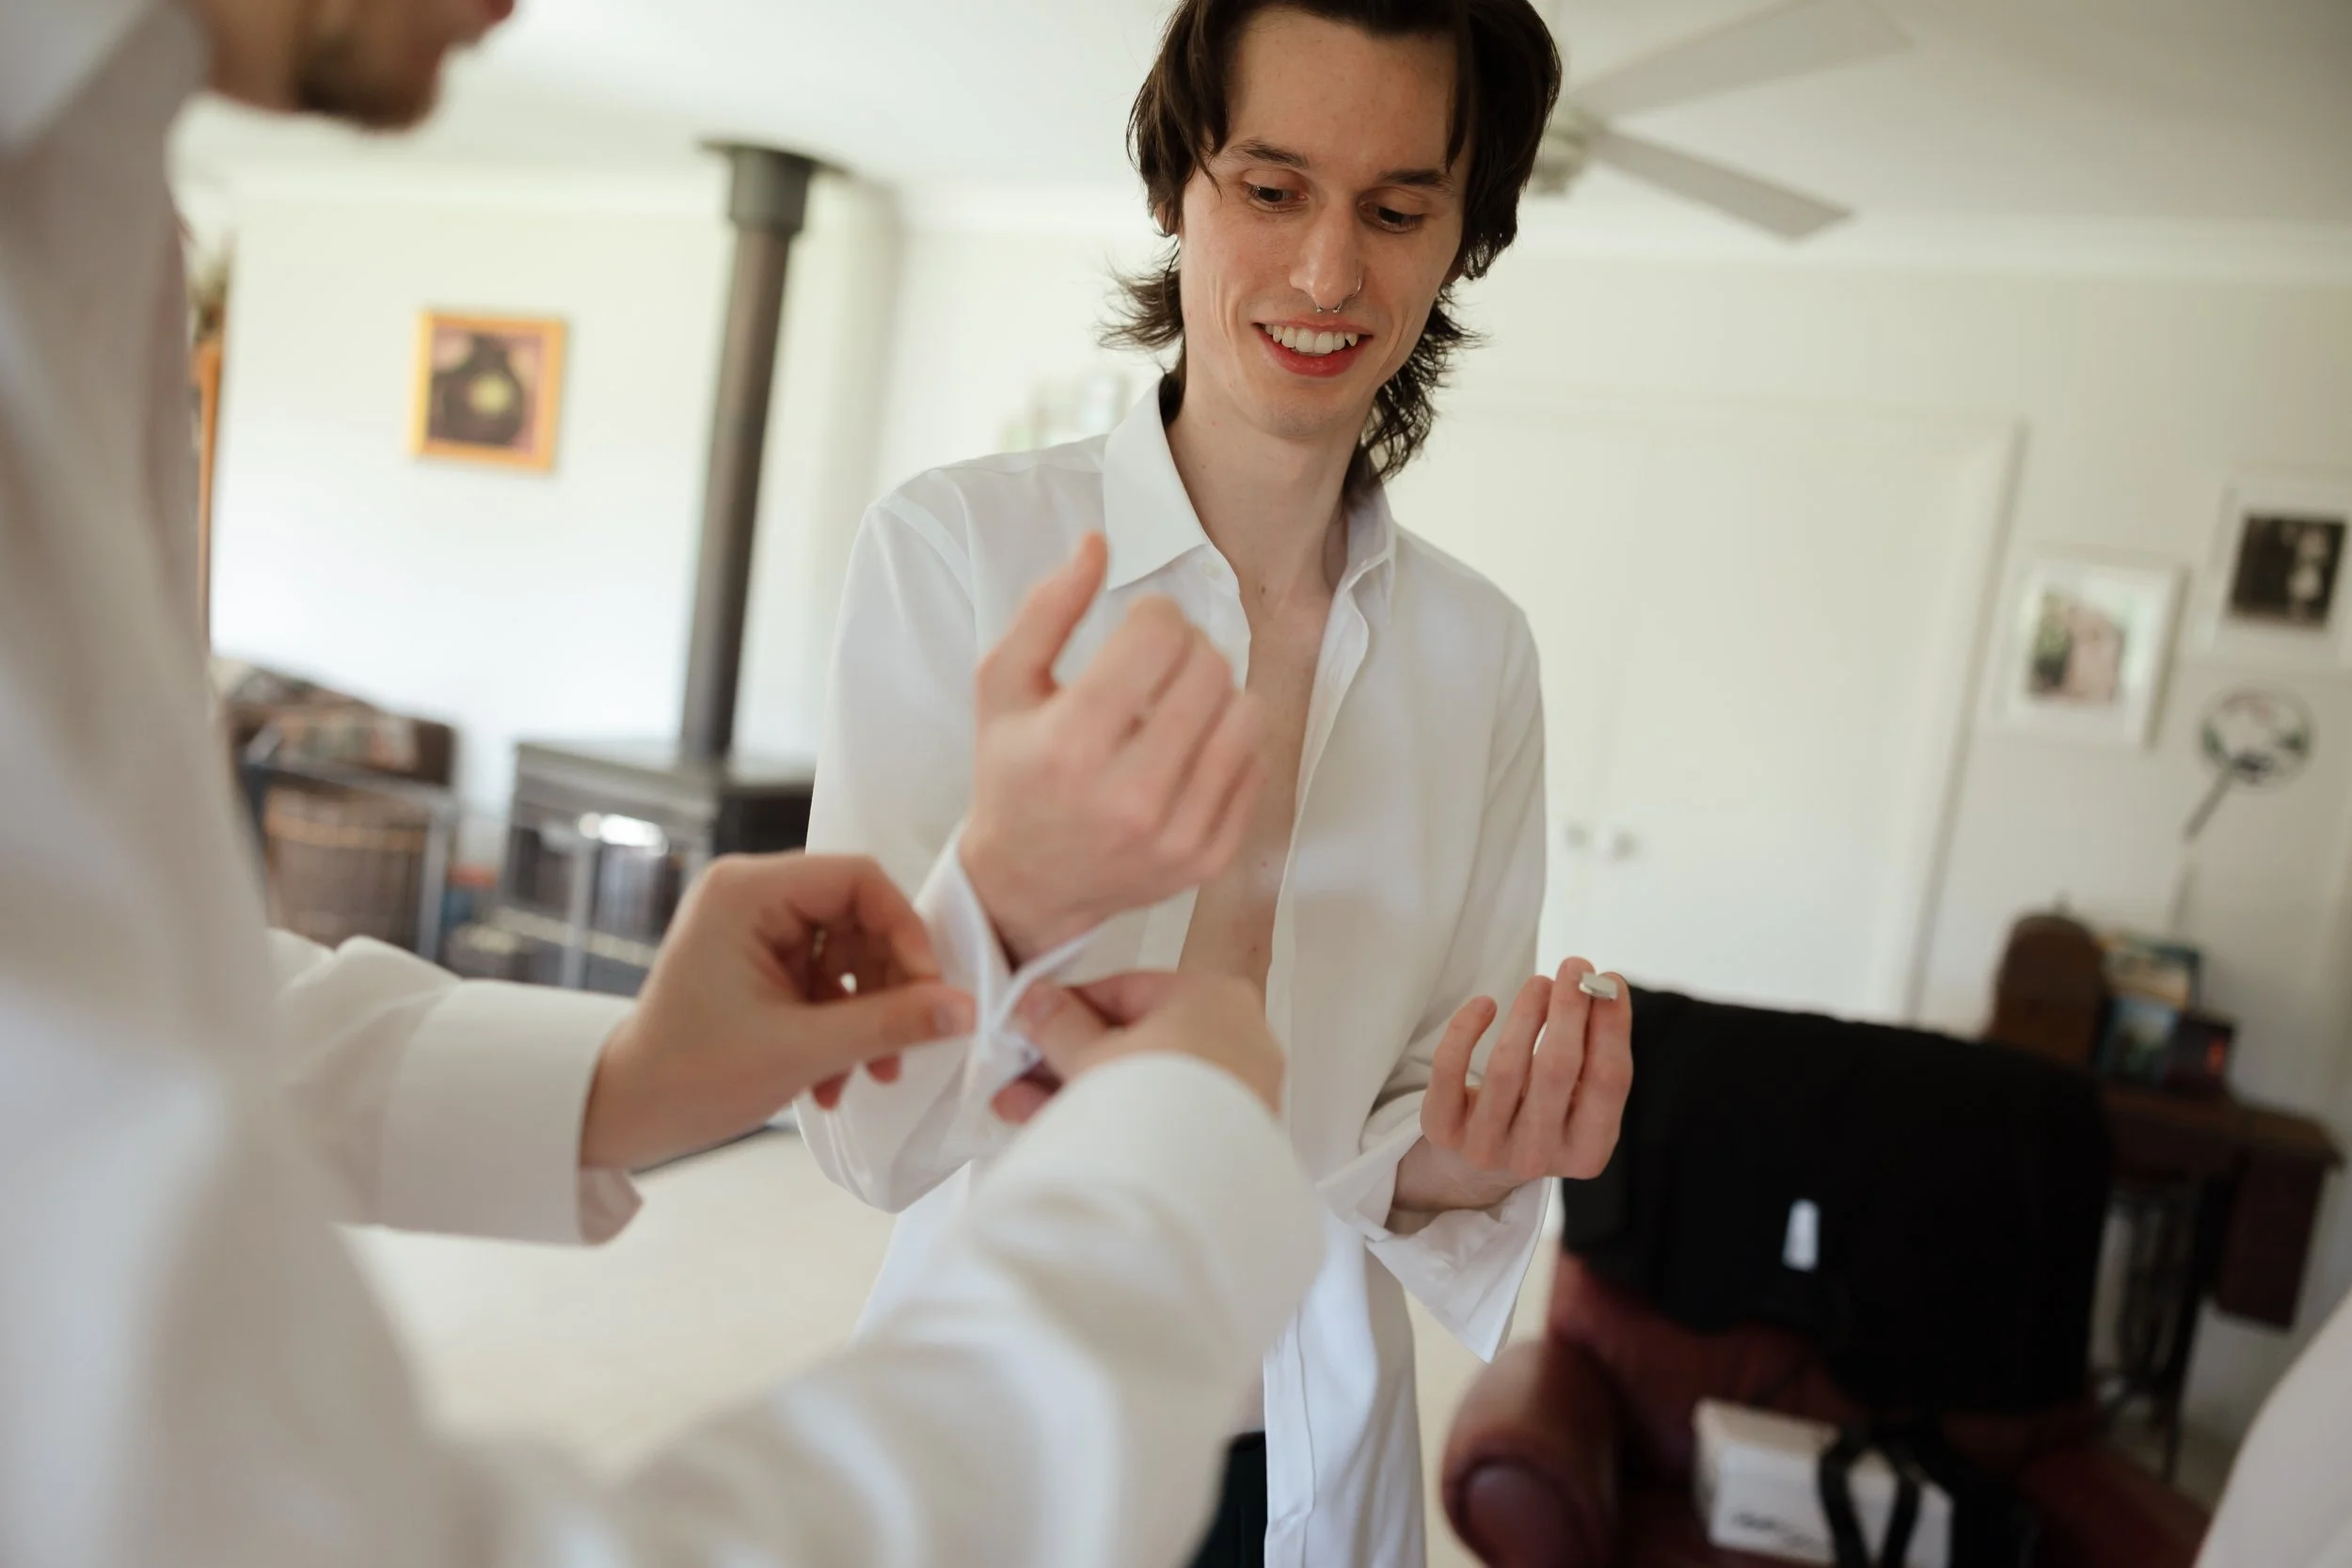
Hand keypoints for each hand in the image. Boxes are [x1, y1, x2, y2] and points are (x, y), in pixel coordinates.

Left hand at [580, 854, 974, 1170]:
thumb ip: (890, 1024)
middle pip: (859, 917)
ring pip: (849, 953)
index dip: (905, 930)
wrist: (625, 1115)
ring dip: (868, 1016)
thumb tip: (964, 1009)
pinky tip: (835, 1079)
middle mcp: (750, 896)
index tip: (929, 989)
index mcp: (748, 892)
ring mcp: (754, 930)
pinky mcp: (759, 963)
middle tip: (908, 1042)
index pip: (858, 879)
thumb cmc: (692, 1076)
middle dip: (888, 986)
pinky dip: (841, 1026)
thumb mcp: (803, 1051)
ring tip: (871, 1075)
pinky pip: (826, 979)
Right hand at [960, 533, 1263, 962]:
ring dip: (1217, 694)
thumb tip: (1098, 543)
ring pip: (1246, 713)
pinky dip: (1228, 745)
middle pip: (1209, 669)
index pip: (1159, 636)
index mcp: (1072, 744)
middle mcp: (1130, 795)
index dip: (1155, 613)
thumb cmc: (1013, 776)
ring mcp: (1177, 834)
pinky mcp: (1209, 858)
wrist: (1027, 885)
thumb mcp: (1003, 685)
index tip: (1140, 626)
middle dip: (1187, 648)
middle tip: (1159, 665)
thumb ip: (1047, 608)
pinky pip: (1255, 765)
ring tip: (1178, 705)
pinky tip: (1189, 749)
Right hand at [987, 970, 1284, 1123]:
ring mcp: (1239, 1092)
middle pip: (1136, 1038)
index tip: (1035, 1020)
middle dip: (1069, 1056)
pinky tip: (1065, 1128)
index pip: (1128, 989)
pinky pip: (1163, 1116)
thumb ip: (1059, 1024)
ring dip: (1085, 1090)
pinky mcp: (1228, 1138)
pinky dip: (1119, 1118)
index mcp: (1213, 996)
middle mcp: (1239, 1039)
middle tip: (1025, 1070)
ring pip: (1147, 1082)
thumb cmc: (1155, 1107)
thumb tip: (1038, 1003)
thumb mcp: (1091, 1055)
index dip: (1070, 1005)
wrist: (1190, 1194)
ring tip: (1024, 1106)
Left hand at [1393, 958, 1632, 1215]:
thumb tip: (1602, 988)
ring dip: (1526, 1011)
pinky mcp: (1443, 1129)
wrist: (1479, 1167)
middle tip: (1575, 966)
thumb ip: (1595, 1058)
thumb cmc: (1543, 1118)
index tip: (1611, 980)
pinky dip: (1466, 1027)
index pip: (1608, 1081)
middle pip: (1556, 1068)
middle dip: (1569, 1008)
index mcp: (1586, 1152)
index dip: (1612, 1025)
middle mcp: (1537, 1156)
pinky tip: (1485, 1004)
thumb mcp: (1579, 1105)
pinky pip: (1449, 1067)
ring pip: (1506, 1065)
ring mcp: (1485, 1147)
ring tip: (1540, 982)